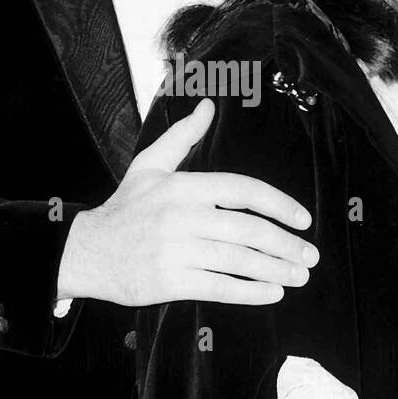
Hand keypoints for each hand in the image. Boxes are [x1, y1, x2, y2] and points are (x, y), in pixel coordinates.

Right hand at [56, 98, 318, 306]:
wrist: (87, 251)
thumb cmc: (125, 208)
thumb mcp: (150, 165)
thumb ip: (182, 136)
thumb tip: (208, 105)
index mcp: (184, 186)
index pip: (243, 191)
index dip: (279, 204)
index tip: (303, 219)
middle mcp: (182, 217)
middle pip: (248, 230)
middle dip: (286, 244)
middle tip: (309, 255)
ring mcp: (176, 251)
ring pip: (239, 261)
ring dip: (276, 270)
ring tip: (298, 275)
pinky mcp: (170, 281)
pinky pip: (220, 287)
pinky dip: (250, 292)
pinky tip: (271, 292)